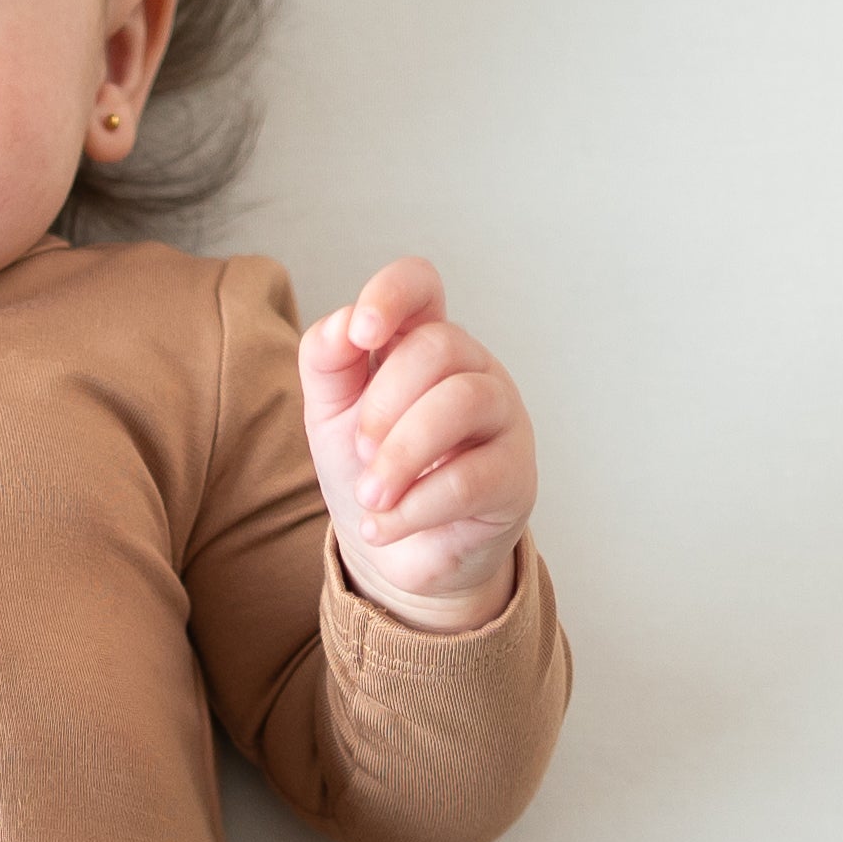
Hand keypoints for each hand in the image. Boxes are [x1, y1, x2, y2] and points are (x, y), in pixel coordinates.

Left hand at [297, 259, 535, 634]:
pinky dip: (414, 507)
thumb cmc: (370, 471)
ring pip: (463, 402)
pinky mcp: (516, 477)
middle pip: (438, 346)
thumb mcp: (332, 414)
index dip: (392, 294)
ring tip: (369, 497)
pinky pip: (470, 478)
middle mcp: (471, 369)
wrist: (396, 556)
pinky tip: (382, 526)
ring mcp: (503, 419)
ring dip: (401, 455)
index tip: (361, 334)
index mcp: (422, 343)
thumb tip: (341, 326)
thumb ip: (327, 362)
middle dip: (384, 403)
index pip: (422, 286)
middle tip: (359, 453)